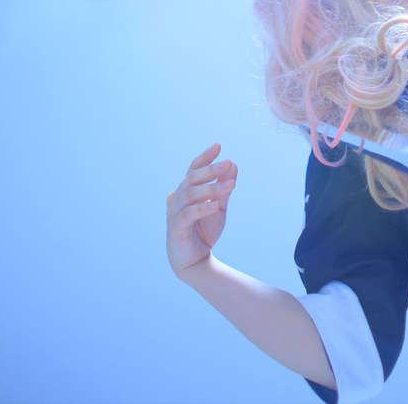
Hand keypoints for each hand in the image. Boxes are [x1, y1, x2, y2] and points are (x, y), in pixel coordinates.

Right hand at [166, 143, 236, 281]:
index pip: (193, 170)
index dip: (205, 157)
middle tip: (228, 163)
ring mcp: (174, 213)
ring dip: (211, 189)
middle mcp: (177, 199)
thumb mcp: (219, 207)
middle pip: (191, 179)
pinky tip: (216, 205)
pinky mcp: (175, 228)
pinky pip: (189, 214)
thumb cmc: (204, 231)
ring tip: (231, 185)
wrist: (195, 261)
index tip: (218, 146)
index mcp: (186, 192)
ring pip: (190, 195)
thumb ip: (224, 189)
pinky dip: (203, 208)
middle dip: (211, 170)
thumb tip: (233, 166)